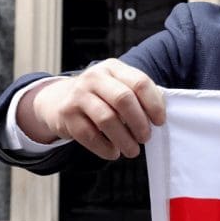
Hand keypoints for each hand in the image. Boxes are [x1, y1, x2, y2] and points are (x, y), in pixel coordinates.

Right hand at [18, 59, 164, 160]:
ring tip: (133, 151)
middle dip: (139, 123)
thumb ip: (139, 97)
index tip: (160, 122)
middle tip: (146, 138)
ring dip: (124, 139)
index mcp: (114, 68)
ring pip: (107, 119)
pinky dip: (105, 148)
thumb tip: (159, 118)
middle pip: (124, 99)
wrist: (59, 99)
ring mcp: (78, 94)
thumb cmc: (102, 97)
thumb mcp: (119, 87)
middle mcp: (94, 77)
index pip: (140, 83)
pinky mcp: (66, 114)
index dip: (154, 104)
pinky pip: (89, 135)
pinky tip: (114, 152)